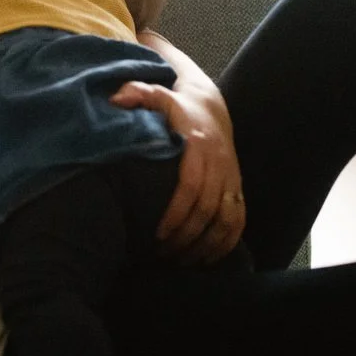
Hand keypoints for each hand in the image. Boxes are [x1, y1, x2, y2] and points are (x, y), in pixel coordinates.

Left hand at [111, 80, 245, 263]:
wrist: (209, 105)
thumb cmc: (175, 105)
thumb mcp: (158, 93)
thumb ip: (138, 94)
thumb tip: (116, 97)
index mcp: (199, 145)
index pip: (191, 186)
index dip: (176, 213)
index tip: (158, 234)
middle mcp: (219, 164)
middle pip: (207, 209)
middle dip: (186, 236)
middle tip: (162, 255)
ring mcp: (231, 178)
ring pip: (226, 219)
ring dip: (207, 245)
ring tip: (182, 262)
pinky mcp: (237, 187)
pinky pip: (239, 220)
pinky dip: (227, 243)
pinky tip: (208, 259)